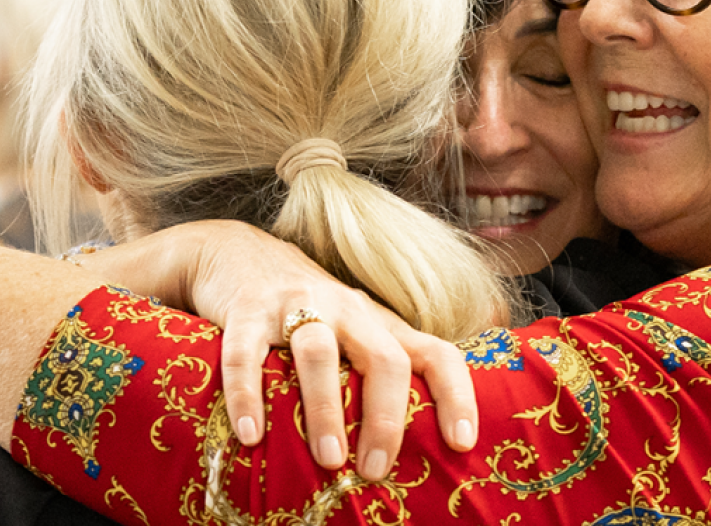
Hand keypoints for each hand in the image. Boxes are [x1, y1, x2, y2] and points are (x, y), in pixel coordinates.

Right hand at [78, 221, 478, 479]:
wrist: (236, 253)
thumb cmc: (307, 311)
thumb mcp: (352, 334)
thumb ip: (374, 374)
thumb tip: (406, 448)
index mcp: (380, 324)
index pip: (436, 354)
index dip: (456, 395)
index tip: (462, 443)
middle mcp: (348, 310)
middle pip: (384, 359)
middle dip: (386, 417)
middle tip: (377, 469)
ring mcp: (298, 305)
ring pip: (319, 354)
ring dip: (326, 410)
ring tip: (329, 460)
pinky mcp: (248, 310)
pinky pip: (247, 354)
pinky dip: (248, 395)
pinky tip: (250, 435)